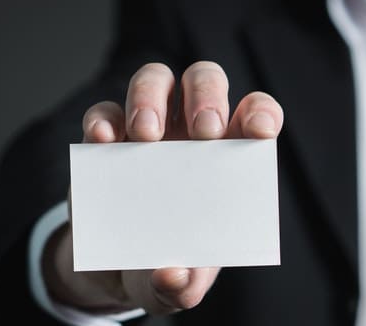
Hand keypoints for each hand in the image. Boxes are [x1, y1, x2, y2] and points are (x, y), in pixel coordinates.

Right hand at [42, 61, 283, 314]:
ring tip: (147, 135)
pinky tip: (104, 140)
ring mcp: (148, 130)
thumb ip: (184, 285)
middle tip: (204, 132)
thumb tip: (174, 275)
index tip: (260, 131)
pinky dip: (103, 119)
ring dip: (151, 97)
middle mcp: (191, 132)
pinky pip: (105, 112)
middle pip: (204, 81)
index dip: (261, 113)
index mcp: (229, 157)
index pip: (255, 115)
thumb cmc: (168, 264)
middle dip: (207, 96)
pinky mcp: (106, 140)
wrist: (121, 269)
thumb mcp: (179, 285)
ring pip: (155, 80)